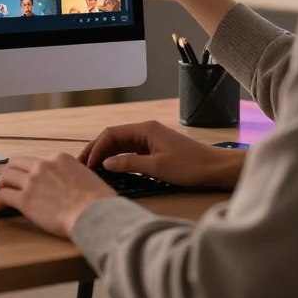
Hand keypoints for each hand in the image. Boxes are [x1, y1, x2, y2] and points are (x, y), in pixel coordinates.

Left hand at [0, 154, 113, 237]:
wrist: (95, 213)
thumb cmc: (99, 201)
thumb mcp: (88, 177)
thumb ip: (75, 176)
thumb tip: (74, 185)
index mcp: (60, 158)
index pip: (38, 161)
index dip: (31, 170)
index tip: (29, 178)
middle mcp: (44, 165)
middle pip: (17, 164)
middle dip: (11, 172)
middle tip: (8, 182)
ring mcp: (32, 181)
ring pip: (7, 177)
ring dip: (1, 184)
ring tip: (0, 192)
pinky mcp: (25, 199)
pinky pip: (4, 196)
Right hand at [79, 121, 245, 188]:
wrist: (216, 168)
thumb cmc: (190, 166)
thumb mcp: (157, 168)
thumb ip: (130, 163)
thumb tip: (106, 163)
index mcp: (145, 129)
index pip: (112, 134)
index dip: (96, 148)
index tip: (87, 164)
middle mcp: (146, 130)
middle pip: (114, 136)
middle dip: (97, 148)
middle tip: (81, 163)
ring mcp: (151, 138)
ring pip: (121, 143)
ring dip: (106, 154)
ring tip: (92, 167)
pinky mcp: (156, 148)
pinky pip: (131, 150)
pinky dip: (119, 157)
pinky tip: (112, 167)